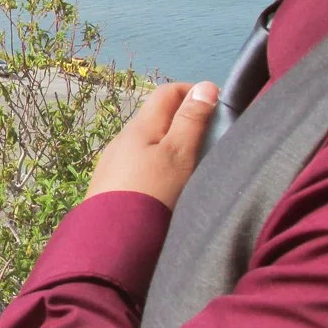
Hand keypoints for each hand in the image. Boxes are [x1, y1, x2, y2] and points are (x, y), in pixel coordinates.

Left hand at [85, 82, 218, 209]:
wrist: (112, 241)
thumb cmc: (152, 193)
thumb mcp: (179, 154)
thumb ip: (191, 120)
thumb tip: (204, 86)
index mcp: (140, 126)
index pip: (167, 92)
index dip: (194, 93)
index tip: (217, 109)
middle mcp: (122, 139)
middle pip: (157, 117)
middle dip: (184, 120)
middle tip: (210, 140)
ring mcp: (113, 163)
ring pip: (147, 142)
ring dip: (170, 144)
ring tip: (192, 165)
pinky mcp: (110, 185)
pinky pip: (138, 164)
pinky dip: (157, 164)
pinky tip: (167, 186)